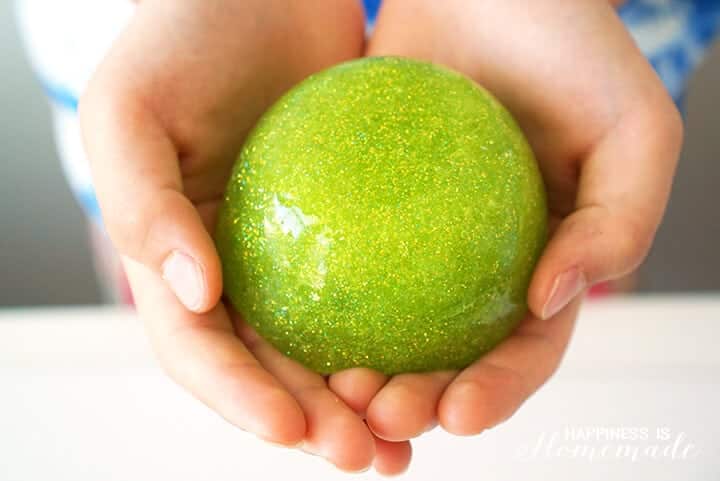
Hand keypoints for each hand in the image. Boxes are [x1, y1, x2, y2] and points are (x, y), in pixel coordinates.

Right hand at [80, 0, 410, 473]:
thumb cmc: (182, 38)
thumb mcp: (130, 110)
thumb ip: (142, 203)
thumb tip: (193, 294)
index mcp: (176, 262)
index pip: (198, 351)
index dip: (237, 399)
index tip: (292, 431)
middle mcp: (236, 271)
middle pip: (271, 369)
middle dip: (314, 424)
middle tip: (370, 455)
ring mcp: (297, 253)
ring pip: (330, 345)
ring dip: (366, 399)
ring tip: (412, 432)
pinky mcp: (353, 227)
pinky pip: (380, 288)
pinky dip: (403, 331)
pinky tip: (442, 357)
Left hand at [327, 0, 681, 441]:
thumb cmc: (574, 46)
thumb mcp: (634, 132)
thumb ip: (621, 223)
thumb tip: (552, 300)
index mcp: (543, 265)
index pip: (522, 350)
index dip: (496, 392)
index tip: (457, 414)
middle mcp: (475, 264)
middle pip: (445, 355)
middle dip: (416, 401)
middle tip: (378, 414)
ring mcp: (416, 239)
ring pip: (384, 323)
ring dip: (358, 368)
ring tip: (333, 388)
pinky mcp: (363, 204)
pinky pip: (336, 257)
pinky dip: (317, 296)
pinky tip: (290, 320)